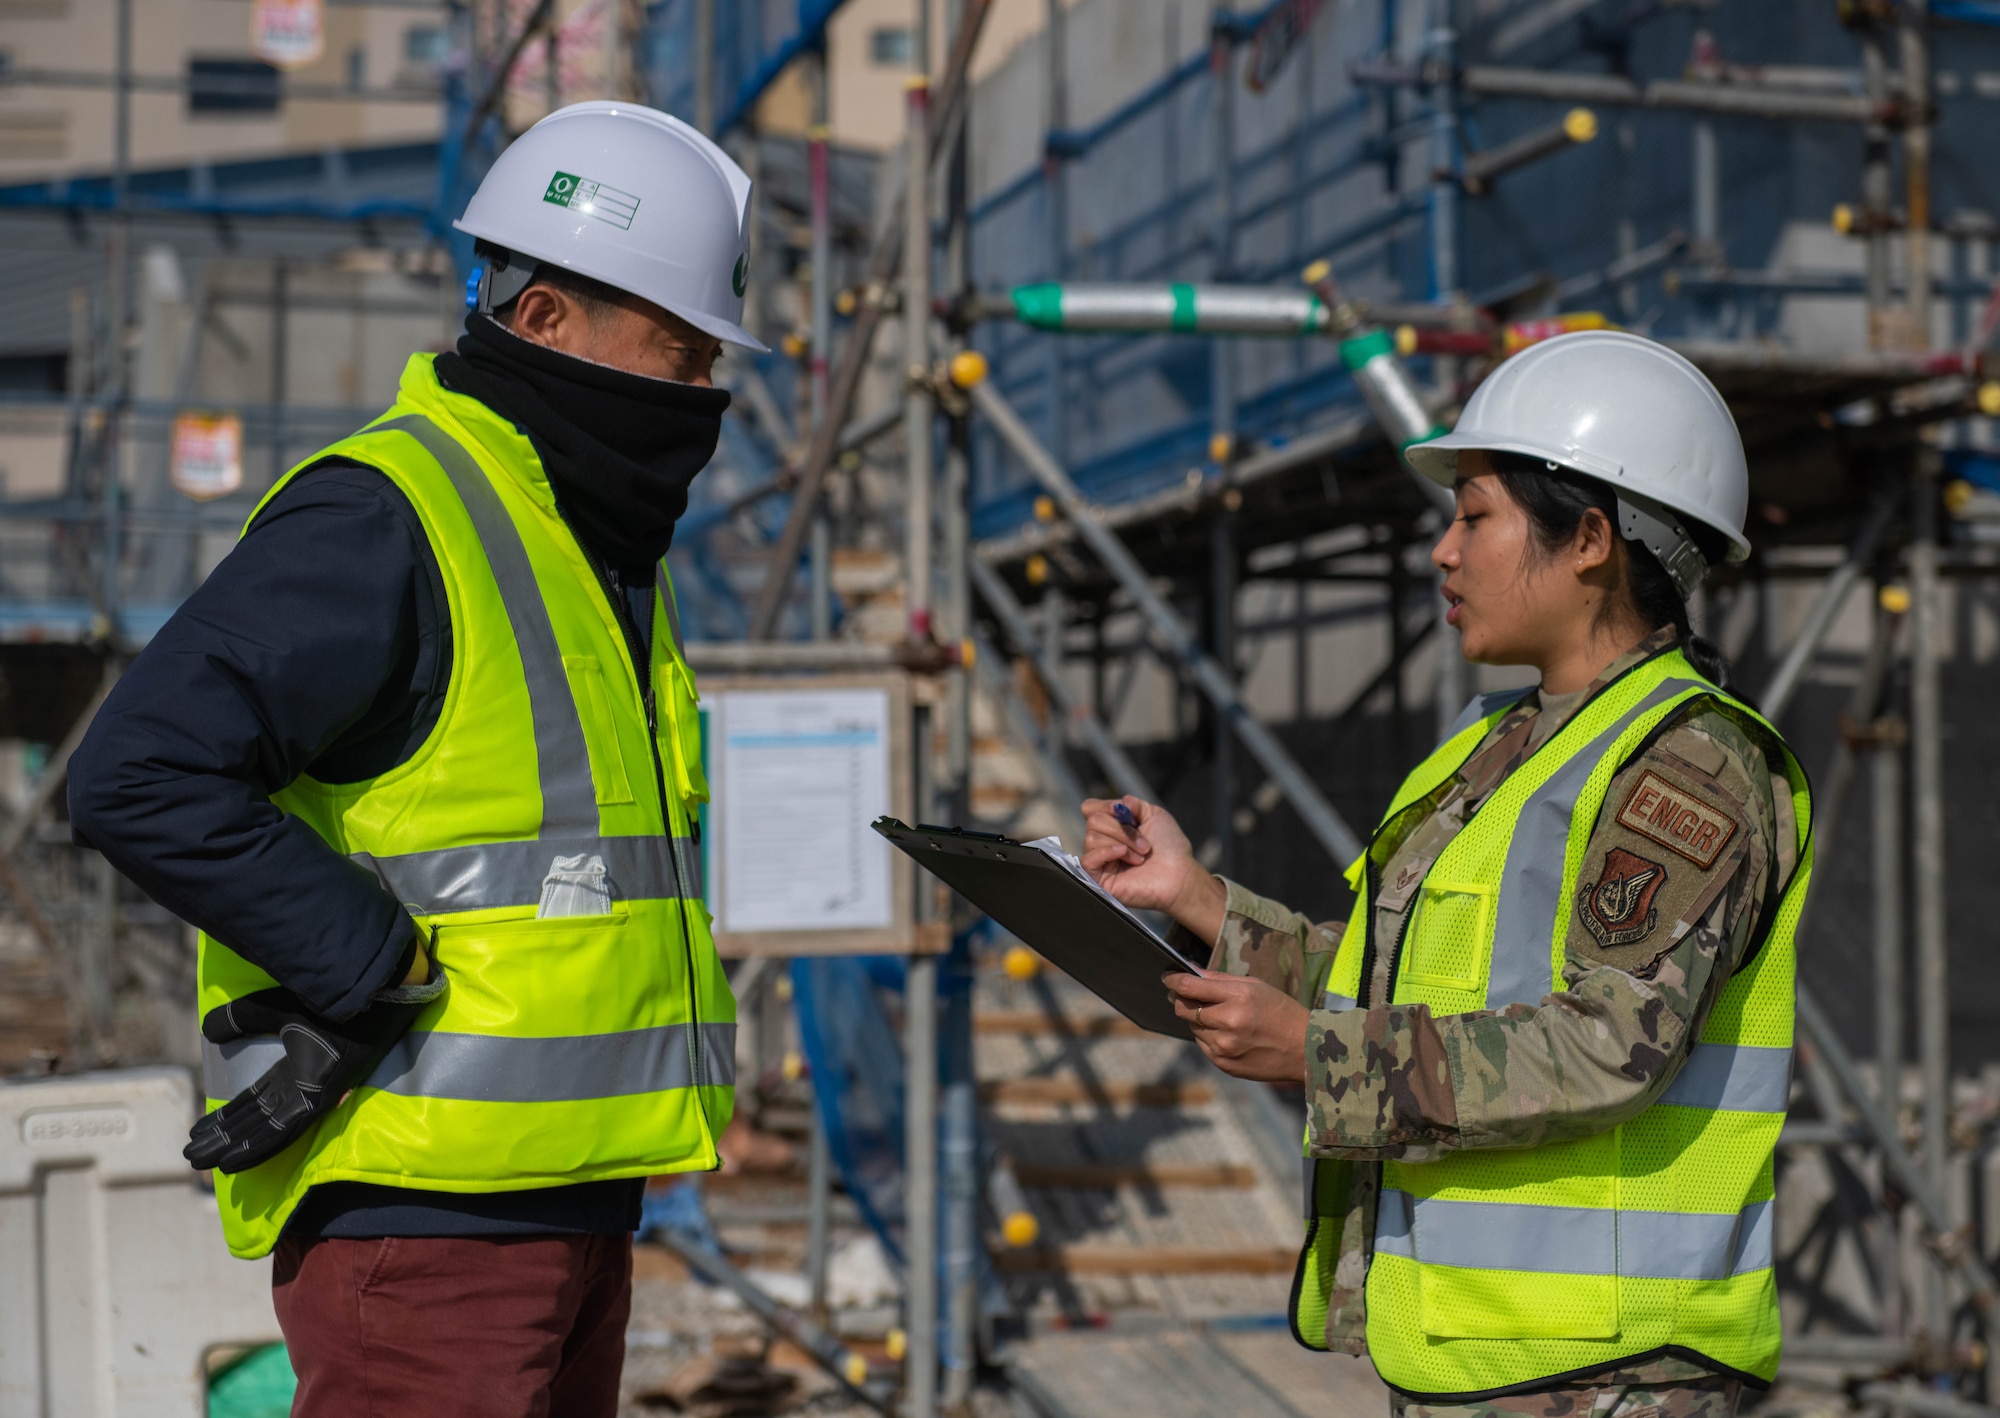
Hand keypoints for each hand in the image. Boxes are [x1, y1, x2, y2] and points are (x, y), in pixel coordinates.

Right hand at [185, 976, 441, 1174]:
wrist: (367, 992)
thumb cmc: (330, 997)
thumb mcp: (275, 1006)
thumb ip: (242, 1018)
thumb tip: (207, 1030)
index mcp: (294, 1068)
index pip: (254, 1100)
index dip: (226, 1117)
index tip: (198, 1130)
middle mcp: (300, 1086)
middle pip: (255, 1120)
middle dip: (223, 1138)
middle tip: (191, 1156)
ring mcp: (312, 1094)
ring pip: (265, 1131)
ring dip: (232, 1149)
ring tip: (201, 1164)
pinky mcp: (321, 1097)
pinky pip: (285, 1130)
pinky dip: (256, 1147)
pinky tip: (231, 1162)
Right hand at [1079, 796, 1225, 938]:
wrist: (1179, 875)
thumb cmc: (1170, 847)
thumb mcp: (1154, 815)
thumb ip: (1134, 804)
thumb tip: (1117, 804)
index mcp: (1113, 826)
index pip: (1090, 808)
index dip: (1106, 806)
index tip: (1125, 812)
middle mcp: (1103, 842)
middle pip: (1093, 820)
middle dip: (1122, 829)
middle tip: (1145, 844)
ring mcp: (1100, 861)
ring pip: (1091, 838)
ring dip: (1122, 842)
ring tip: (1141, 856)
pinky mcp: (1098, 880)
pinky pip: (1087, 860)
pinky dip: (1106, 852)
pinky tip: (1123, 855)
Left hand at [1165, 970, 1307, 1083]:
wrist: (1305, 1049)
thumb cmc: (1281, 1011)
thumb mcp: (1255, 985)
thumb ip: (1220, 980)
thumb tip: (1190, 973)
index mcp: (1237, 997)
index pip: (1189, 987)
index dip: (1173, 981)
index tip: (1168, 978)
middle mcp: (1227, 1022)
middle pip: (1184, 1009)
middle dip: (1180, 1000)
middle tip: (1183, 994)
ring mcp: (1224, 1046)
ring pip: (1193, 1028)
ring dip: (1198, 1020)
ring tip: (1220, 1016)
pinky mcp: (1223, 1063)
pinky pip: (1202, 1045)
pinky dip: (1208, 1037)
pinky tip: (1227, 1033)